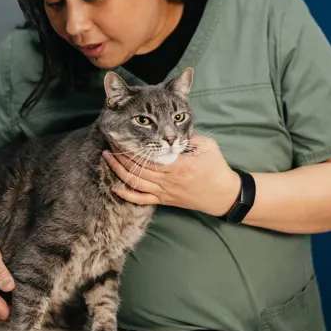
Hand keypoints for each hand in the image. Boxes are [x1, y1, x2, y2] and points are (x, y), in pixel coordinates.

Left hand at [102, 135, 240, 216]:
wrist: (223, 195)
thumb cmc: (216, 168)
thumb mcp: (207, 146)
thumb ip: (187, 137)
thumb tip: (168, 130)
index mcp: (178, 165)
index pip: (148, 155)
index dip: (132, 146)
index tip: (122, 135)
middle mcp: (168, 180)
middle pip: (137, 167)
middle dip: (121, 154)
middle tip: (110, 141)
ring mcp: (164, 192)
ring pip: (135, 182)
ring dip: (119, 170)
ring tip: (107, 157)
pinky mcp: (164, 200)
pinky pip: (142, 200)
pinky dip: (127, 195)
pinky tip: (115, 187)